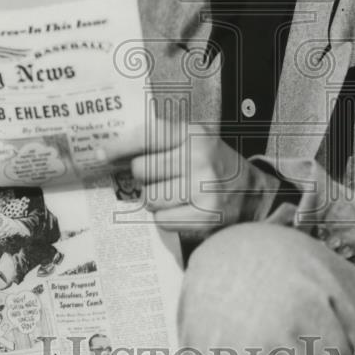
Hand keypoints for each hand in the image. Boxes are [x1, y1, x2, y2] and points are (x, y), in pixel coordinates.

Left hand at [107, 116, 281, 242]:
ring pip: (149, 198)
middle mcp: (199, 157)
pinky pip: (162, 221)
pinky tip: (183, 211)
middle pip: (141, 170)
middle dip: (145, 178)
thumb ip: (160, 141)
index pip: (147, 136)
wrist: (254, 193)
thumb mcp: (195, 141)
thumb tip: (110, 153)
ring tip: (175, 196)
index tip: (101, 153)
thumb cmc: (214, 166)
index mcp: (194, 134)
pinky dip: (167, 219)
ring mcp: (204, 188)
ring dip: (155, 201)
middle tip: (161, 179)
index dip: (119, 146)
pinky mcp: (206, 216)